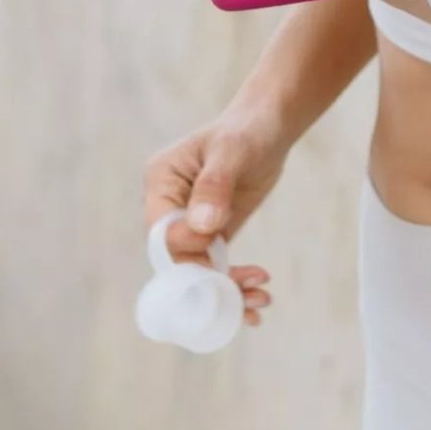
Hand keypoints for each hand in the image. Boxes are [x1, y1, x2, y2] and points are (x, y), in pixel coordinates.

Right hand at [141, 101, 288, 326]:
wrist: (269, 126)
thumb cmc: (247, 129)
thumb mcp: (232, 151)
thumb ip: (215, 185)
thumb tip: (203, 225)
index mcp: (160, 182)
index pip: (161, 230)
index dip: (186, 247)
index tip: (216, 246)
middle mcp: (168, 206)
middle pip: (178, 258)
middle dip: (209, 282)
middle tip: (246, 298)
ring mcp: (190, 223)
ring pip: (198, 269)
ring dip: (227, 291)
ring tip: (260, 303)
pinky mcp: (212, 233)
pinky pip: (216, 266)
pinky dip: (235, 284)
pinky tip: (258, 299)